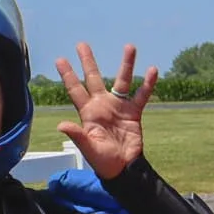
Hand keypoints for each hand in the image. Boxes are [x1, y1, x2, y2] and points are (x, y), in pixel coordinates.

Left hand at [53, 43, 156, 179]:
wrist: (123, 168)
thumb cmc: (102, 161)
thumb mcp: (89, 148)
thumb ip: (77, 135)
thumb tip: (61, 125)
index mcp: (88, 113)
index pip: (75, 90)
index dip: (68, 75)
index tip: (60, 59)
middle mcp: (102, 105)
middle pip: (94, 78)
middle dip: (88, 62)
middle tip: (82, 44)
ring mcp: (118, 107)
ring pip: (122, 81)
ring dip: (126, 65)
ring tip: (129, 47)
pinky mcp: (134, 113)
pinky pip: (142, 95)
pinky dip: (148, 84)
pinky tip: (153, 70)